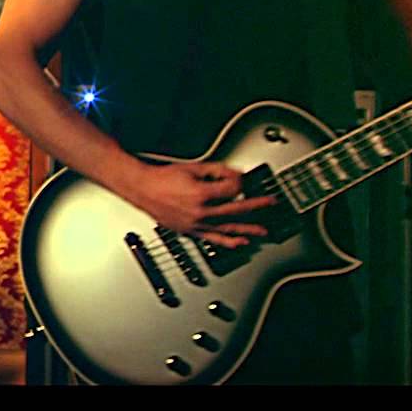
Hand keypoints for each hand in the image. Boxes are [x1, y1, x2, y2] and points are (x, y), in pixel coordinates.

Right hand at [123, 161, 275, 247]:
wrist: (141, 188)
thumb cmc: (162, 178)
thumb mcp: (193, 167)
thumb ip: (217, 171)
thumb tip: (235, 175)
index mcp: (202, 194)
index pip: (233, 190)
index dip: (241, 182)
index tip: (243, 178)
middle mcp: (200, 212)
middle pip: (236, 211)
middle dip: (256, 206)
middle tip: (270, 204)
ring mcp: (195, 224)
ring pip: (228, 228)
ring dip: (248, 229)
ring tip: (263, 232)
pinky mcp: (190, 231)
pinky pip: (213, 238)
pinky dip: (228, 241)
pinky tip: (240, 243)